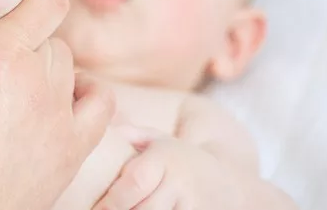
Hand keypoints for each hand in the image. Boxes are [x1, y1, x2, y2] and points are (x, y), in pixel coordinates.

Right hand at [0, 0, 114, 209]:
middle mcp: (40, 80)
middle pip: (50, 32)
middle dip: (21, 35)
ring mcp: (61, 118)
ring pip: (67, 64)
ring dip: (43, 65)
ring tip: (5, 87)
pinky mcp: (71, 151)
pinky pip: (98, 104)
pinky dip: (81, 95)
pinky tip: (51, 104)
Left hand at [94, 128, 237, 209]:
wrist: (229, 182)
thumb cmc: (179, 160)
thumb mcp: (159, 140)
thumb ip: (133, 133)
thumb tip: (109, 126)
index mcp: (165, 159)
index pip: (136, 182)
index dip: (113, 200)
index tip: (97, 207)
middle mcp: (180, 183)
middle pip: (143, 209)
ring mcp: (192, 206)